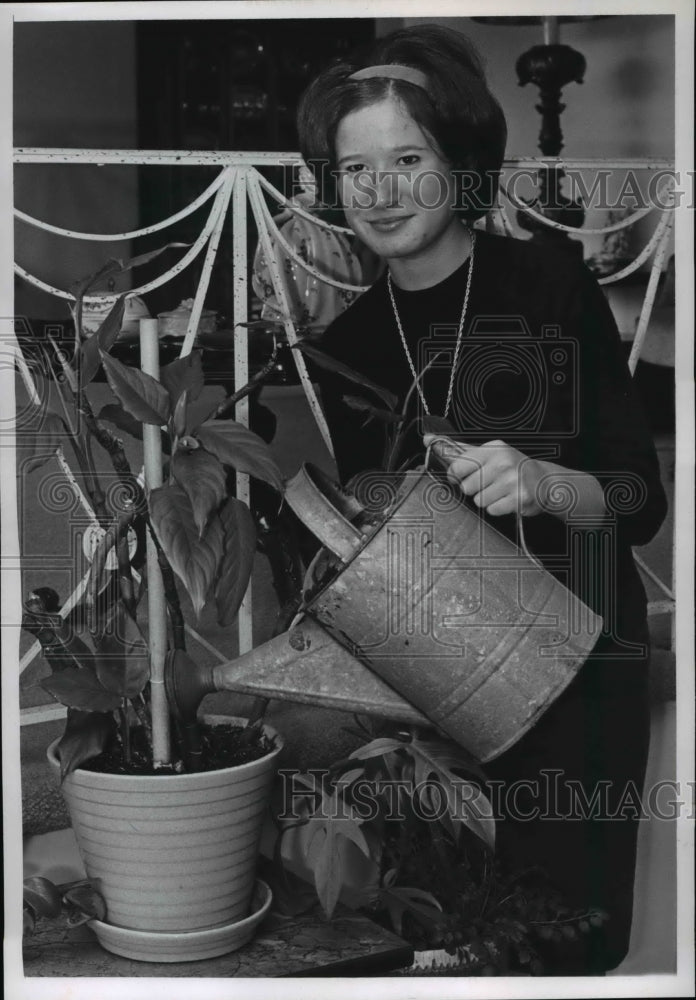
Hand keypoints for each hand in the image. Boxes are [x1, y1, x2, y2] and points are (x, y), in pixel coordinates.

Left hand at [424, 436, 544, 516]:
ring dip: (487, 499)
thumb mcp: (489, 452)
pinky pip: (492, 510)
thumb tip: (428, 439)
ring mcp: (512, 481)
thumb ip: (459, 449)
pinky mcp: (519, 498)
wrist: (544, 481)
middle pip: (466, 487)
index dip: (456, 476)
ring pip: (479, 500)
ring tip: (500, 491)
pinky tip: (507, 499)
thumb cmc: (512, 467)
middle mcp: (503, 462)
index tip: (462, 477)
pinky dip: (497, 508)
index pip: (458, 466)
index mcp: (493, 449)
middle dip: (475, 488)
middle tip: (489, 483)